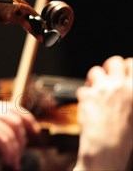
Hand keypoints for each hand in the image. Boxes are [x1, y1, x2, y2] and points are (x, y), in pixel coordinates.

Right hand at [0, 100, 39, 170]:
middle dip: (22, 139)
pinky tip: (7, 161)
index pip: (14, 107)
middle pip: (17, 120)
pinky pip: (4, 140)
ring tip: (12, 162)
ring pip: (13, 131)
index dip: (28, 119)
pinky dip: (9, 152)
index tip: (33, 131)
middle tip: (18, 155)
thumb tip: (7, 150)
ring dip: (16, 149)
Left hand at [74, 55, 132, 170]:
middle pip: (113, 61)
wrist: (106, 150)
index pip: (131, 63)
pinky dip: (84, 94)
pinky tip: (89, 104)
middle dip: (110, 68)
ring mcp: (101, 89)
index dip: (127, 67)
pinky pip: (83, 88)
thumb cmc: (123, 138)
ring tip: (98, 91)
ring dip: (95, 79)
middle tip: (109, 79)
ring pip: (95, 71)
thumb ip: (130, 94)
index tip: (124, 72)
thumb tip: (127, 88)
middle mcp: (119, 86)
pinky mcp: (86, 95)